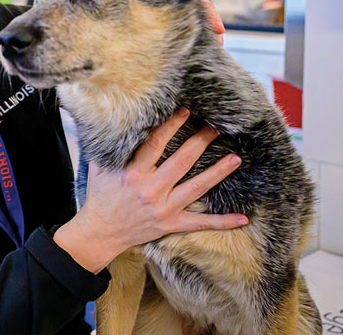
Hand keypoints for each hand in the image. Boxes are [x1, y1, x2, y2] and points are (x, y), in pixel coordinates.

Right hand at [53, 108, 246, 272]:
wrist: (101, 232)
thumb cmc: (100, 195)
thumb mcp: (98, 167)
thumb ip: (107, 145)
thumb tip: (108, 118)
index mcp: (133, 172)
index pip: (156, 143)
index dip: (172, 125)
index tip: (186, 111)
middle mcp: (150, 189)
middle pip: (182, 161)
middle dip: (201, 142)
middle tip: (216, 127)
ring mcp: (164, 208)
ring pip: (196, 188)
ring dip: (218, 172)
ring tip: (236, 158)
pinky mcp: (171, 224)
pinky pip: (201, 223)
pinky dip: (222, 222)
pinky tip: (243, 219)